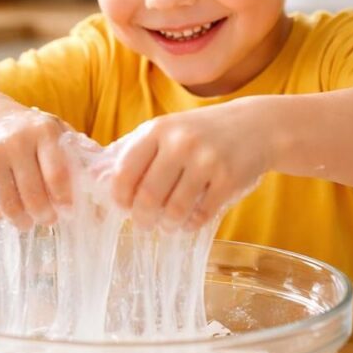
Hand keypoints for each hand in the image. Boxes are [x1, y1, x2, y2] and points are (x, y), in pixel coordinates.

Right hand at [0, 107, 73, 228]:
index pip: (57, 173)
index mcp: (43, 131)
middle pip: (33, 193)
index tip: (69, 212)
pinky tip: (7, 213)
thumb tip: (105, 174)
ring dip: (22, 220)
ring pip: (10, 203)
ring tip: (28, 223)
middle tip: (49, 220)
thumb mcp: (53, 128)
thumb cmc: (26, 129)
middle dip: (44, 214)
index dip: (65, 199)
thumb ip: (78, 149)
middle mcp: (16, 142)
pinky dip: (0, 213)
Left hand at [106, 100, 270, 230]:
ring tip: (166, 225)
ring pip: (175, 209)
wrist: (256, 126)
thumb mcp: (164, 131)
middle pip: (148, 195)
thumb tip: (96, 178)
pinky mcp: (229, 179)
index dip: (119, 196)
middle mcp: (181, 143)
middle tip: (144, 224)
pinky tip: (188, 223)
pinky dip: (191, 225)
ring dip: (167, 225)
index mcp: (158, 130)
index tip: (122, 207)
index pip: (125, 171)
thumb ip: (131, 151)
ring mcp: (207, 160)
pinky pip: (202, 214)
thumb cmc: (200, 133)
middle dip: (142, 217)